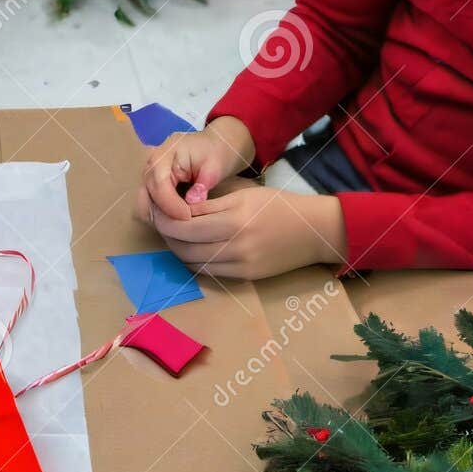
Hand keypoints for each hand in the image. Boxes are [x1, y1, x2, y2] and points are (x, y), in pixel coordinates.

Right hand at [133, 117, 256, 223]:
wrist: (213, 146)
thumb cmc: (215, 153)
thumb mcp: (215, 166)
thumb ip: (203, 184)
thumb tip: (192, 202)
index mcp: (165, 154)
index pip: (160, 183)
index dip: (171, 204)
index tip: (187, 217)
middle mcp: (151, 165)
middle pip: (146, 196)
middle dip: (164, 214)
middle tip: (185, 226)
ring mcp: (148, 176)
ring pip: (144, 204)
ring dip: (160, 217)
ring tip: (182, 224)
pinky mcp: (150, 186)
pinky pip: (149, 206)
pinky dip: (160, 216)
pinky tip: (178, 220)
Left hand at [150, 186, 347, 279]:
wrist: (313, 231)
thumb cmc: (278, 206)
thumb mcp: (245, 194)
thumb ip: (212, 204)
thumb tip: (179, 209)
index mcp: (234, 217)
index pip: (186, 222)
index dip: (166, 219)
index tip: (158, 213)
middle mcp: (235, 243)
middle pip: (184, 244)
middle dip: (167, 236)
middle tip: (161, 225)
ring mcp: (239, 263)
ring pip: (192, 261)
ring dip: (178, 251)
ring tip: (174, 238)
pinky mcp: (243, 277)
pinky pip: (208, 272)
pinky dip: (194, 262)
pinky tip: (192, 251)